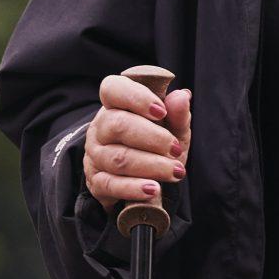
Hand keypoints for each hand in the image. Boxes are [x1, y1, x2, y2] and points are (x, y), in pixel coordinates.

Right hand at [84, 73, 192, 209]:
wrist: (142, 180)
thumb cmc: (156, 146)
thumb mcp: (172, 129)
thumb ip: (177, 113)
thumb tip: (183, 96)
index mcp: (114, 106)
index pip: (113, 89)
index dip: (136, 97)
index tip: (161, 111)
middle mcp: (100, 128)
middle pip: (117, 124)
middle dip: (152, 137)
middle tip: (176, 149)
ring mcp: (95, 156)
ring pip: (118, 158)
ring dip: (151, 166)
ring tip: (175, 172)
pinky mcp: (96, 182)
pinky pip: (111, 185)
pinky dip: (134, 188)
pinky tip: (154, 189)